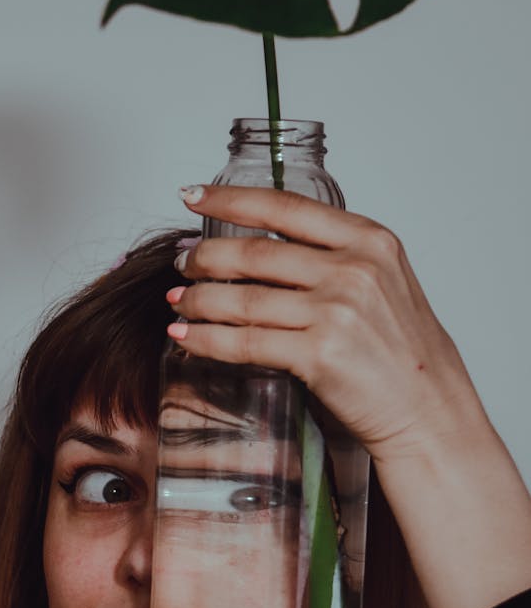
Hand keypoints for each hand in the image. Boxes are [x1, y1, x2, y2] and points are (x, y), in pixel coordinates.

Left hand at [166, 185, 488, 461]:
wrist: (429, 413)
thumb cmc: (402, 353)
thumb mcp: (382, 282)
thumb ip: (332, 257)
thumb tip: (260, 247)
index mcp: (369, 240)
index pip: (284, 206)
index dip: (230, 198)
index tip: (193, 194)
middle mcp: (354, 269)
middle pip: (254, 253)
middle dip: (205, 258)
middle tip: (182, 265)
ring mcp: (337, 311)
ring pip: (242, 298)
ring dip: (198, 300)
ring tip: (178, 302)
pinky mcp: (319, 355)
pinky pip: (244, 342)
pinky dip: (206, 339)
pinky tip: (187, 336)